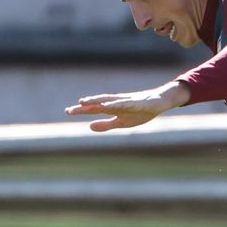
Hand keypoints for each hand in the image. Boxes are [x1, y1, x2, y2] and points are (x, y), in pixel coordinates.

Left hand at [65, 83, 187, 131]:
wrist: (159, 102)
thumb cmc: (140, 111)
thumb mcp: (121, 122)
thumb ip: (106, 124)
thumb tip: (89, 126)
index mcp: (112, 108)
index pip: (94, 109)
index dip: (81, 110)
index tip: (67, 111)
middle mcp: (116, 102)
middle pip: (97, 104)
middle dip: (83, 107)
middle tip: (69, 110)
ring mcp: (126, 101)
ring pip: (107, 100)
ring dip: (95, 101)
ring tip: (83, 102)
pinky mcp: (136, 102)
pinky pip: (124, 103)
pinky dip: (114, 104)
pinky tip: (106, 105)